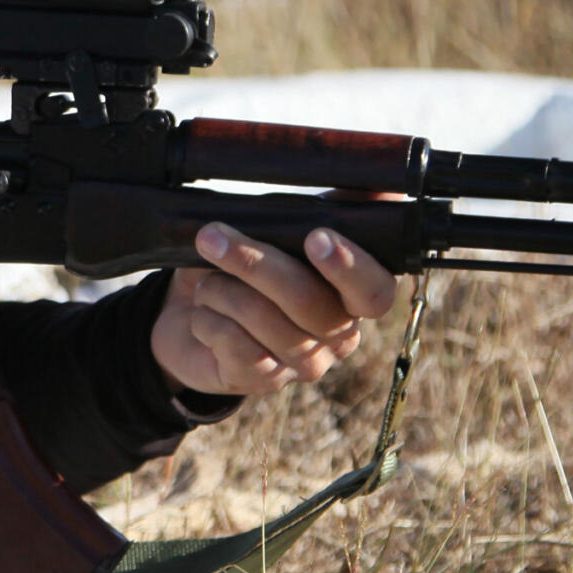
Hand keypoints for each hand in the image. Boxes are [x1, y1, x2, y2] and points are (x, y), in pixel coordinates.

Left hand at [150, 222, 394, 397]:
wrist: (186, 313)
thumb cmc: (246, 267)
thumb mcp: (281, 230)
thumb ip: (329, 210)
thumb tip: (386, 191)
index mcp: (351, 296)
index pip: (375, 293)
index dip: (350, 268)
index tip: (316, 237)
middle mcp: (337, 335)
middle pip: (311, 304)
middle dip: (256, 265)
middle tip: (211, 236)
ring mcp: (303, 364)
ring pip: (269, 325)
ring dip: (223, 292)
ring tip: (206, 280)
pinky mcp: (263, 382)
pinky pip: (238, 349)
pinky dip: (210, 321)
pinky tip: (203, 313)